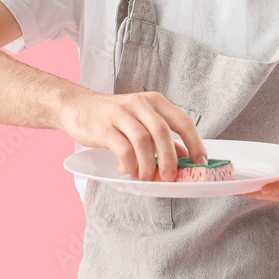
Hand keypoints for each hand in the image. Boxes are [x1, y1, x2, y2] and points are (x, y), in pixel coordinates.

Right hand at [60, 87, 206, 181]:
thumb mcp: (141, 121)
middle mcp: (140, 103)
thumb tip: (184, 157)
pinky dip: (129, 164)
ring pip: (144, 141)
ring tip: (146, 177)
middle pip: (163, 131)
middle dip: (170, 158)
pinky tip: (127, 170)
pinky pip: (123, 149)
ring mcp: (121, 113)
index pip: (182, 121)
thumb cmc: (113, 118)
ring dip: (148, 165)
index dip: (195, 143)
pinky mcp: (104, 126)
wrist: (77, 107)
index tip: (200, 163)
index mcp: (154, 101)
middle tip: (170, 177)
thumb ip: (161, 137)